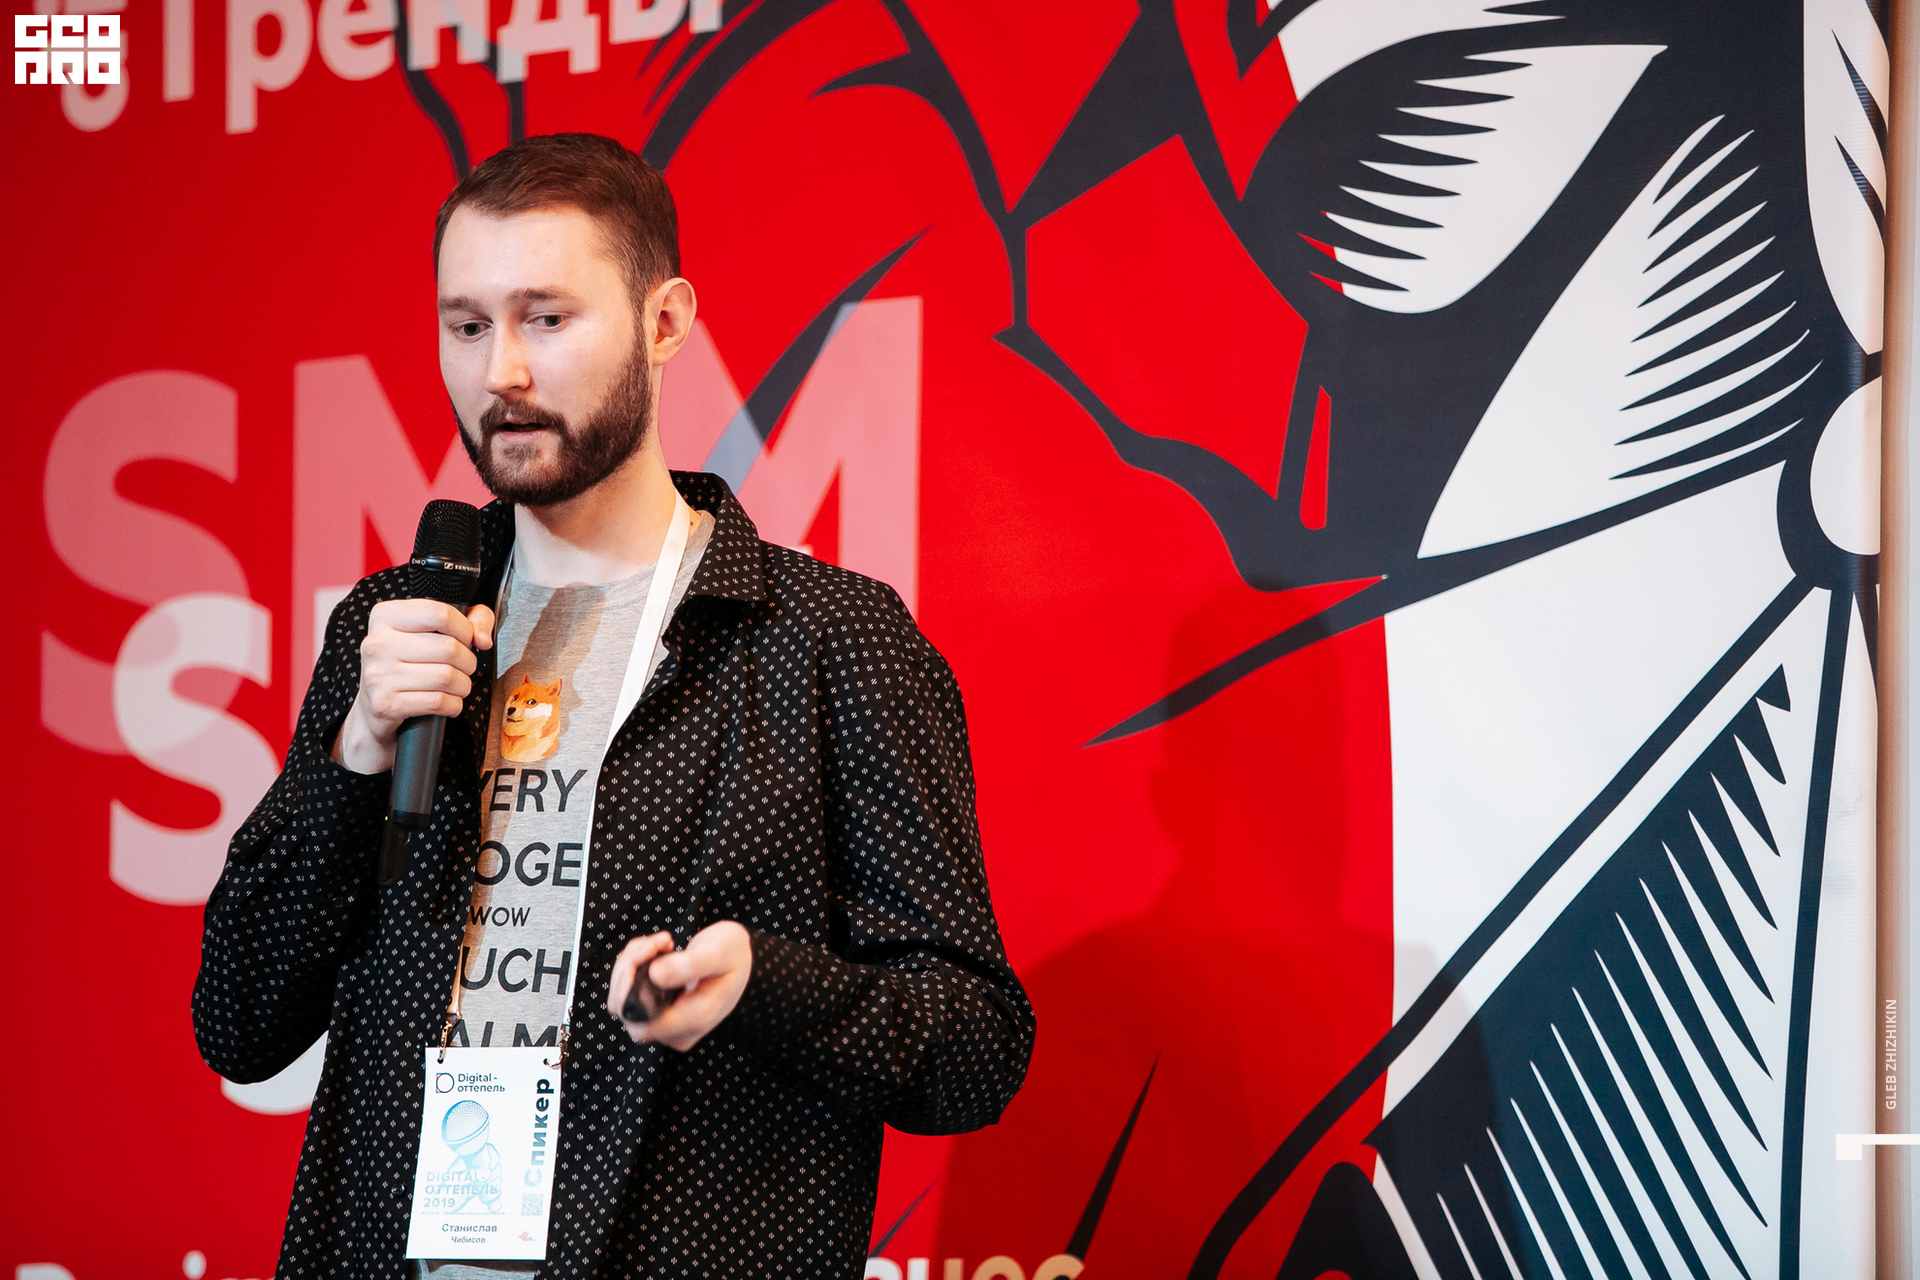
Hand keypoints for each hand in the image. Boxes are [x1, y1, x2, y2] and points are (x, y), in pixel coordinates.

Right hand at [331, 599, 494, 774]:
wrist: (374, 707)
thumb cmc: (410, 662)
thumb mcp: (434, 630)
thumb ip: (472, 620)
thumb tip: (483, 639)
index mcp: (386, 616)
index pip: (440, 613)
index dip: (465, 629)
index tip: (466, 641)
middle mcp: (377, 643)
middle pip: (449, 648)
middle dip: (469, 662)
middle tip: (463, 668)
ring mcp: (378, 675)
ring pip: (447, 677)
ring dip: (463, 685)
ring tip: (457, 686)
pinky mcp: (385, 704)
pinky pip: (438, 702)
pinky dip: (453, 705)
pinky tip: (448, 702)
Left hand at [607, 921, 752, 1050]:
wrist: (740, 958)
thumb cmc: (734, 954)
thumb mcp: (719, 953)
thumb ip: (690, 965)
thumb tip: (654, 974)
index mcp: (695, 1019)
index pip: (640, 1023)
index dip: (629, 990)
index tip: (650, 952)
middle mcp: (677, 1029)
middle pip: (627, 1011)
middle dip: (628, 971)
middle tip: (654, 943)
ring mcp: (666, 1023)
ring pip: (624, 1002)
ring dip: (630, 966)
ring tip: (659, 943)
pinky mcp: (658, 1011)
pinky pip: (630, 994)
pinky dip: (634, 966)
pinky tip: (656, 949)